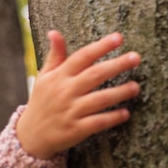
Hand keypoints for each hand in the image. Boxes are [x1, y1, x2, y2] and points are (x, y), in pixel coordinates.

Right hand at [16, 31, 140, 158]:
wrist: (31, 135)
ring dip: (120, 92)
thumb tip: (55, 32)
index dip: (101, 46)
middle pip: (95, 75)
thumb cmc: (42, 101)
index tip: (118, 37)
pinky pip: (98, 122)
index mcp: (59, 76)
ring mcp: (71, 111)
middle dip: (116, 65)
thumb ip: (55, 56)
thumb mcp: (44, 77)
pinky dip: (112, 118)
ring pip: (99, 99)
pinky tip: (126, 113)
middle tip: (136, 57)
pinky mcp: (76, 130)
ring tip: (136, 87)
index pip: (82, 57)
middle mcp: (65, 91)